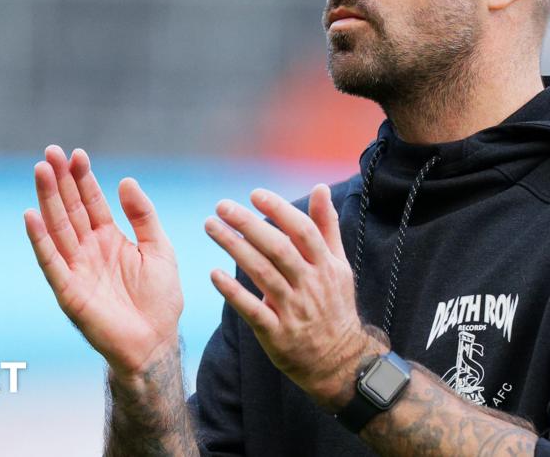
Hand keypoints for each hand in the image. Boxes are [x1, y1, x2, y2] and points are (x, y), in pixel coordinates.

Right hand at [25, 145, 182, 377]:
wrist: (156, 341)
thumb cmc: (160, 299)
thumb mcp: (159, 249)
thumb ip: (143, 216)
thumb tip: (126, 180)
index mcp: (110, 238)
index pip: (92, 202)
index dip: (83, 178)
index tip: (77, 154)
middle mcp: (89, 249)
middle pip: (70, 209)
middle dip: (61, 181)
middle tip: (50, 152)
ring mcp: (76, 268)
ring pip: (58, 228)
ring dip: (47, 199)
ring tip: (41, 171)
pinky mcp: (68, 290)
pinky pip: (51, 261)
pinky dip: (40, 240)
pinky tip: (31, 216)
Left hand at [204, 184, 384, 409]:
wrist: (338, 360)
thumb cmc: (334, 305)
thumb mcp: (338, 265)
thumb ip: (326, 226)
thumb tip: (320, 188)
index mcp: (325, 266)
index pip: (302, 231)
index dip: (279, 210)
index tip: (255, 194)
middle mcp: (310, 285)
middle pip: (278, 248)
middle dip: (249, 224)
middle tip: (222, 206)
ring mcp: (293, 310)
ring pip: (262, 273)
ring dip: (234, 248)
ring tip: (211, 227)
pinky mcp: (276, 333)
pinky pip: (252, 309)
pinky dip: (233, 291)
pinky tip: (214, 274)